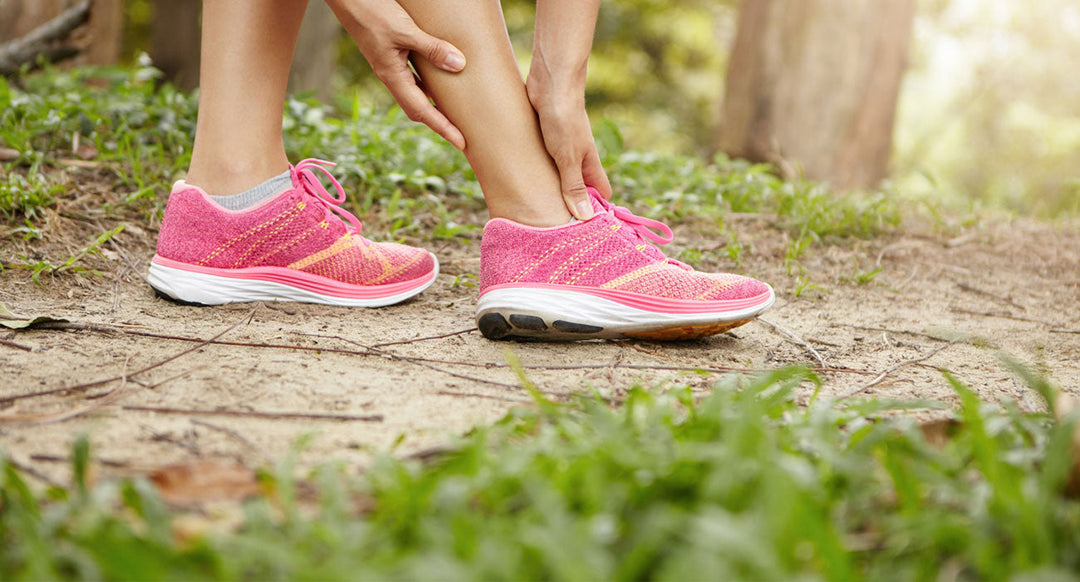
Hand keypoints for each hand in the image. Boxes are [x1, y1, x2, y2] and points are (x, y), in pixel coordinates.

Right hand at [327, 0, 466, 149]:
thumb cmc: (372, 11)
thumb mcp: (405, 30)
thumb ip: (432, 47)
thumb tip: (459, 65)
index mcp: (392, 76)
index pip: (422, 111)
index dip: (443, 128)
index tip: (461, 143)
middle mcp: (390, 76)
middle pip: (418, 110)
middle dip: (439, 124)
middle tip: (462, 136)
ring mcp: (390, 67)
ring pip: (415, 95)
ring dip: (434, 108)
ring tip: (454, 115)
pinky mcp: (391, 56)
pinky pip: (413, 79)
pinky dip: (428, 87)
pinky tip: (440, 84)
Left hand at [526, 68, 611, 220]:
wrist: (550, 82)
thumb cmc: (562, 118)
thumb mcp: (567, 157)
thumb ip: (573, 186)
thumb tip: (585, 217)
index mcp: (589, 163)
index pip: (600, 193)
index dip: (596, 211)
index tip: (584, 231)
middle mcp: (577, 157)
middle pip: (578, 187)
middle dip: (569, 205)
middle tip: (554, 228)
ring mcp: (561, 147)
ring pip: (559, 175)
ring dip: (551, 190)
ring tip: (536, 212)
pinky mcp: (544, 138)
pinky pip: (543, 162)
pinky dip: (537, 174)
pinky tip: (523, 183)